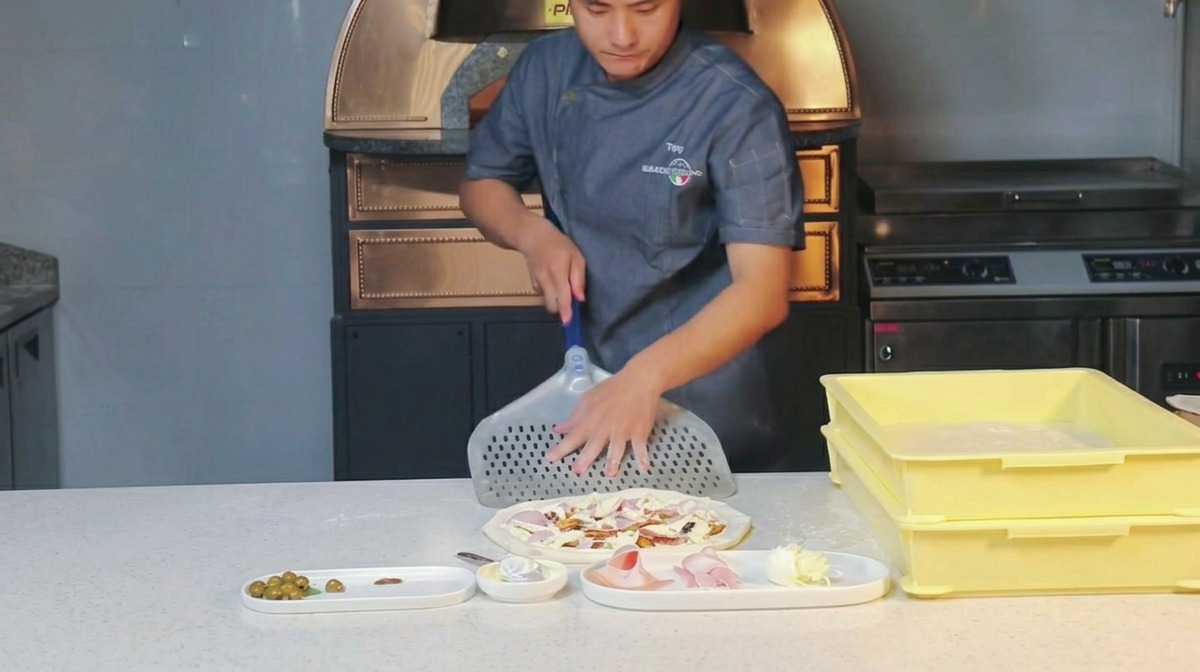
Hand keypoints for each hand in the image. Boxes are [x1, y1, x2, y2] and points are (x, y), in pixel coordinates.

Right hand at [515, 218, 585, 323]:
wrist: (532, 237)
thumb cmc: (558, 245)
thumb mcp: (575, 256)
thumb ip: (578, 278)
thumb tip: (580, 298)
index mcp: (558, 275)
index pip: (561, 299)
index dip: (566, 313)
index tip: (569, 323)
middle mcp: (545, 282)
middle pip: (552, 306)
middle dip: (561, 310)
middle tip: (571, 306)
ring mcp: (537, 284)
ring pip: (546, 303)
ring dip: (555, 303)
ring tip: (564, 294)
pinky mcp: (533, 284)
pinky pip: (542, 296)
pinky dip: (549, 296)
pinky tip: (554, 286)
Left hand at [546, 368, 660, 476]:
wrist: (640, 380)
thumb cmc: (612, 390)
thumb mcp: (589, 399)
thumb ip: (575, 417)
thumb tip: (558, 430)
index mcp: (592, 417)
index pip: (574, 435)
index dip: (561, 447)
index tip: (550, 459)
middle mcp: (606, 425)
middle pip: (594, 444)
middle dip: (585, 458)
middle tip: (577, 471)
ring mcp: (624, 429)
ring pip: (617, 446)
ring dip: (613, 459)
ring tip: (609, 474)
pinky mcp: (640, 430)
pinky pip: (640, 445)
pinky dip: (643, 456)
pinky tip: (644, 467)